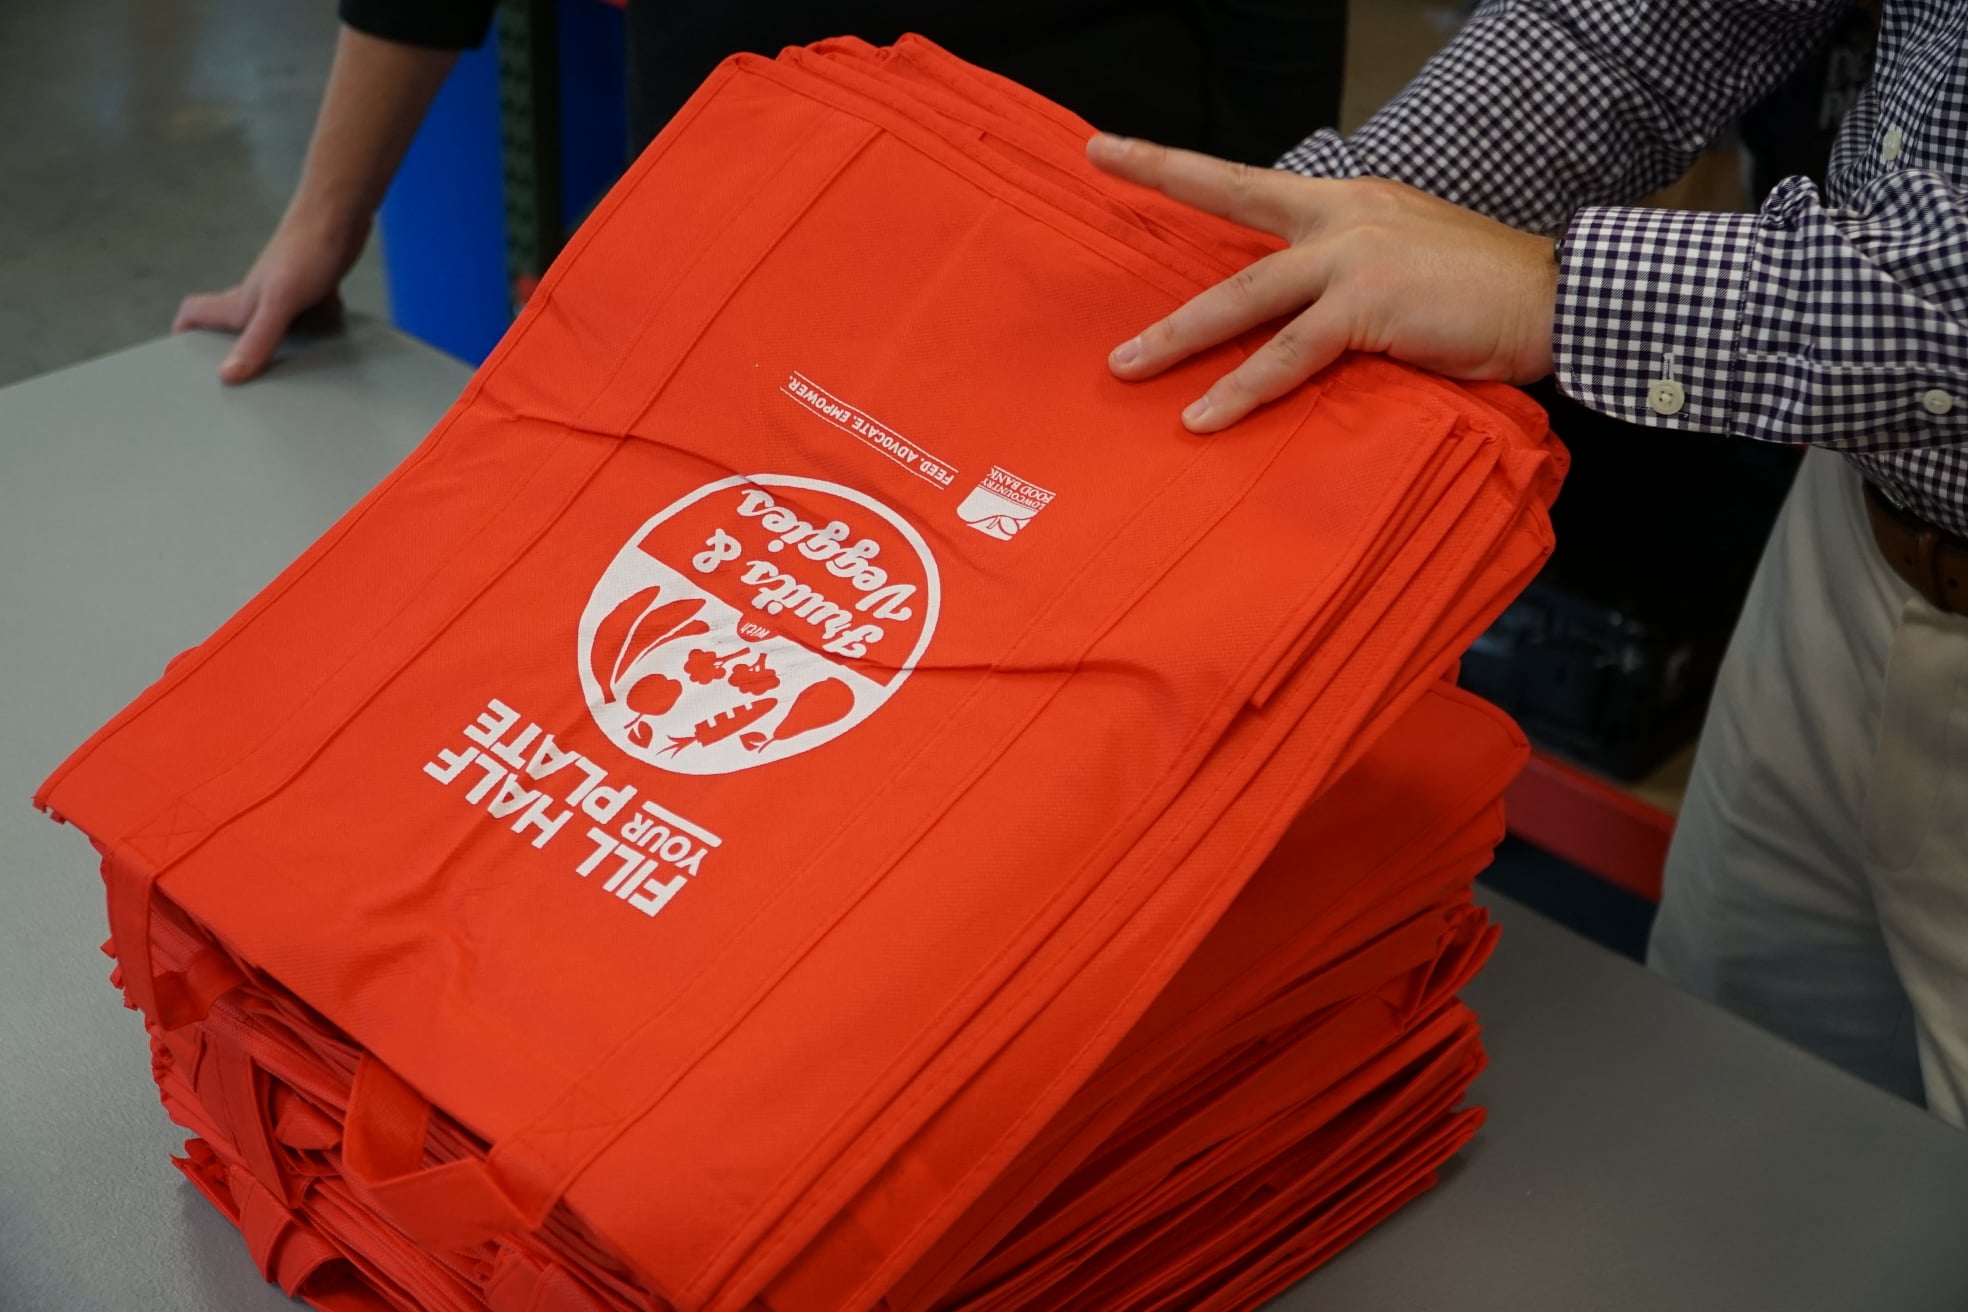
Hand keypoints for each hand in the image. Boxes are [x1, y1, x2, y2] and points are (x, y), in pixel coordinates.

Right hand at [173, 209, 369, 383]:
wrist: (338, 213)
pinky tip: (334, 342)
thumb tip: (228, 374)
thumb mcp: (279, 302)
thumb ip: (257, 338)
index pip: (195, 312)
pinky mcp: (315, 286)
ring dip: (277, 343)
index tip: (179, 358)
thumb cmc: (305, 250)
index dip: (184, 331)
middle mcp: (258, 296)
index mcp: (241, 301)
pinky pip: (310, 313)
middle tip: (239, 381)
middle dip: (230, 349)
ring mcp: (287, 290)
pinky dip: (317, 328)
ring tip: (289, 372)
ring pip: (272, 321)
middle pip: (232, 323)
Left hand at [1087, 134, 1557, 432]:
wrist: (1556, 298)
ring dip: (1180, 336)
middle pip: (1232, 198)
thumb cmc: (1483, 292)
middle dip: (1159, 179)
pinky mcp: (1368, 306)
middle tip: (1098, 162)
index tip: (1116, 145)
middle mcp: (1343, 217)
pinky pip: (1290, 355)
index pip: (1247, 180)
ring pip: (1244, 297)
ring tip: (1128, 365)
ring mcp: (1353, 259)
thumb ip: (1343, 277)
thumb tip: (1292, 315)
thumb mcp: (1404, 261)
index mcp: (1348, 202)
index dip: (1178, 161)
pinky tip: (1207, 416)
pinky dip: (1244, 389)